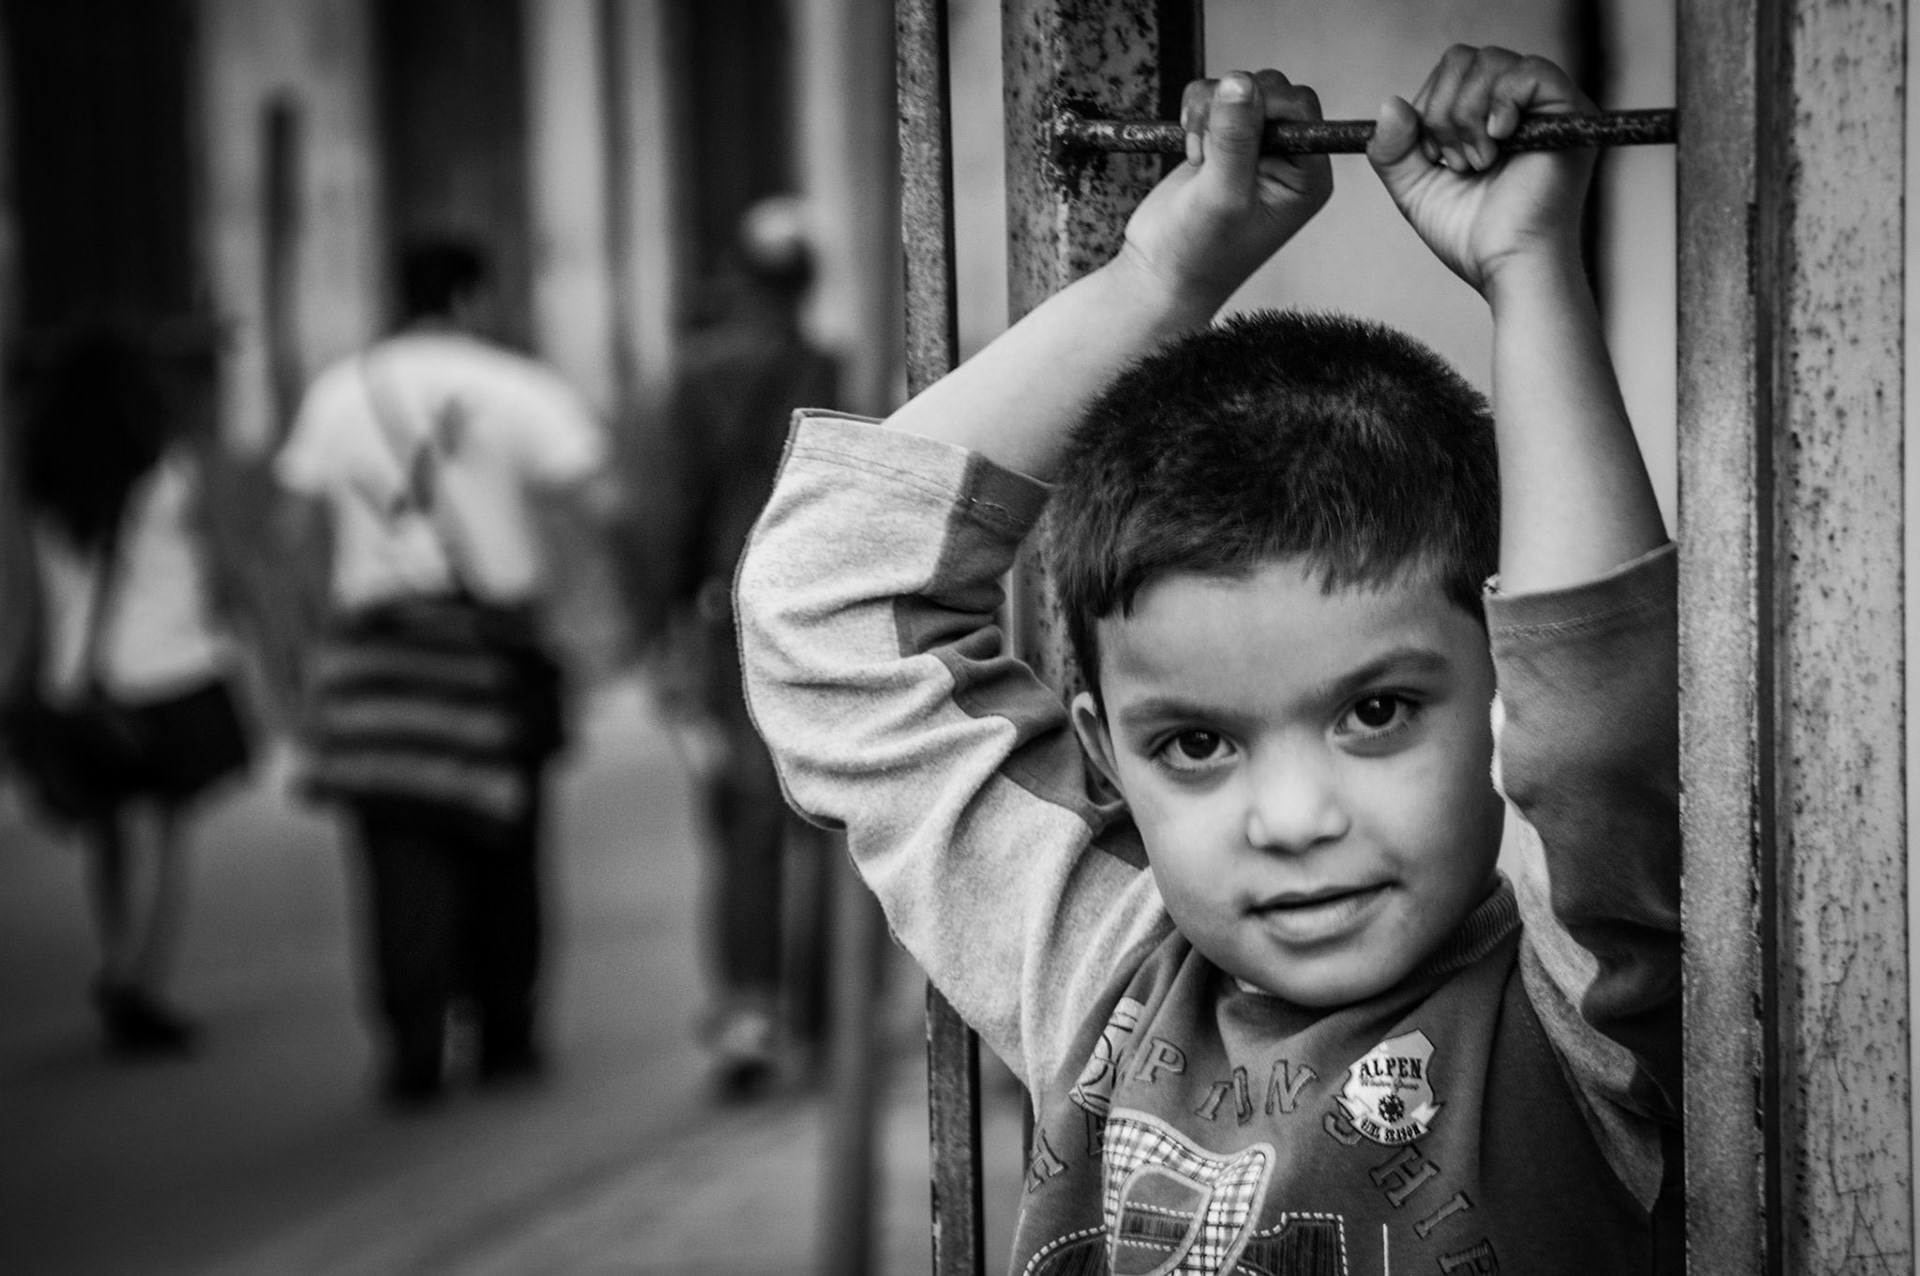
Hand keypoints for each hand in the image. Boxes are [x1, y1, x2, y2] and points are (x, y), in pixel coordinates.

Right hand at [1116, 70, 1332, 311]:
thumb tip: (1240, 81)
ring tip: (1197, 155)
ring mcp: (1255, 147)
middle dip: (1232, 109)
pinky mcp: (1224, 140)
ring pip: (1240, 88)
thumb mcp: (1221, 197)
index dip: (1264, 105)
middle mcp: (1288, 157)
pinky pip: (1214, 97)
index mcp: (1306, 175)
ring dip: (1208, 111)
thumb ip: (1235, 139)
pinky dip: (1195, 112)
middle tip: (1206, 151)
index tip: (1228, 132)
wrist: (1159, 275)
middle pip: (1271, 90)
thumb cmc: (1198, 254)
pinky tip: (1191, 150)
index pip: (1300, 108)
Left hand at [1367, 46, 1594, 296]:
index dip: (1429, 105)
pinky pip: (1529, 71)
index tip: (1434, 155)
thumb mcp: (1416, 187)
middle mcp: (1521, 104)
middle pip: (1465, 60)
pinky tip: (1497, 140)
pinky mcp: (1570, 109)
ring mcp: (1548, 104)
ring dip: (1467, 116)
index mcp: (1488, 115)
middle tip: (1457, 162)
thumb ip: (1393, 149)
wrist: (1508, 266)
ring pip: (1490, 62)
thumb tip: (1390, 104)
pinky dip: (1501, 103)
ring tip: (1478, 162)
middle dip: (1444, 111)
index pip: (1451, 72)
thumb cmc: (1471, 236)